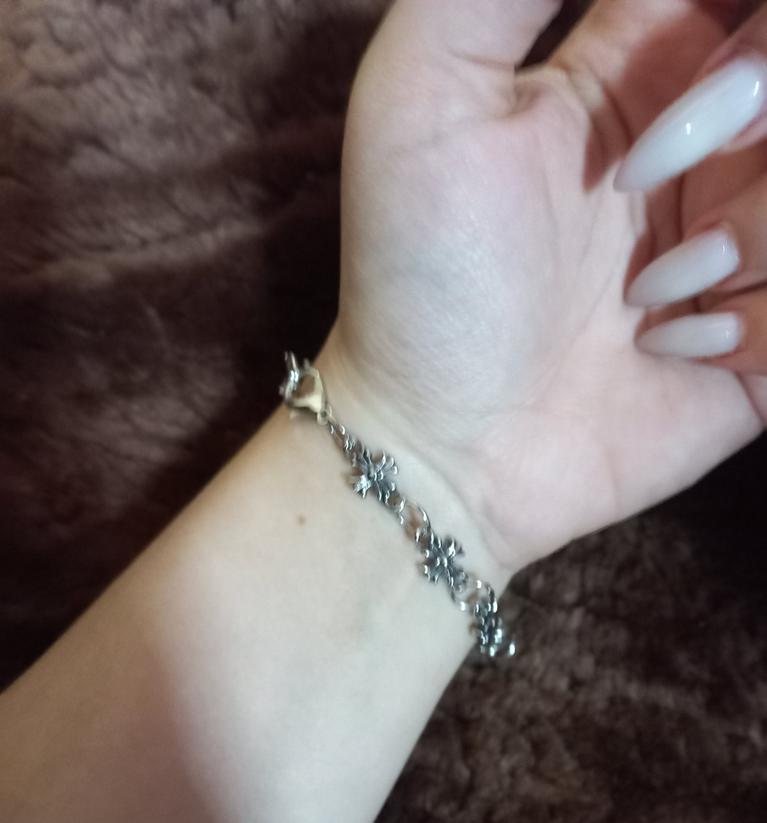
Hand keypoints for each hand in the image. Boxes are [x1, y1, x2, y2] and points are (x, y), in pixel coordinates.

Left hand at [319, 0, 763, 571]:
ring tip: (646, 296)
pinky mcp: (765, 343)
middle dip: (746, 115)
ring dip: (749, 231)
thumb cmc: (420, 280)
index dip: (742, 33)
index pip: (740, 2)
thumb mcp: (423, 94)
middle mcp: (702, 148)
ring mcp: (740, 245)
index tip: (670, 117)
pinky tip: (674, 352)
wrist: (443, 447)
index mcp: (634, 69)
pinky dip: (760, 322)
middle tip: (642, 181)